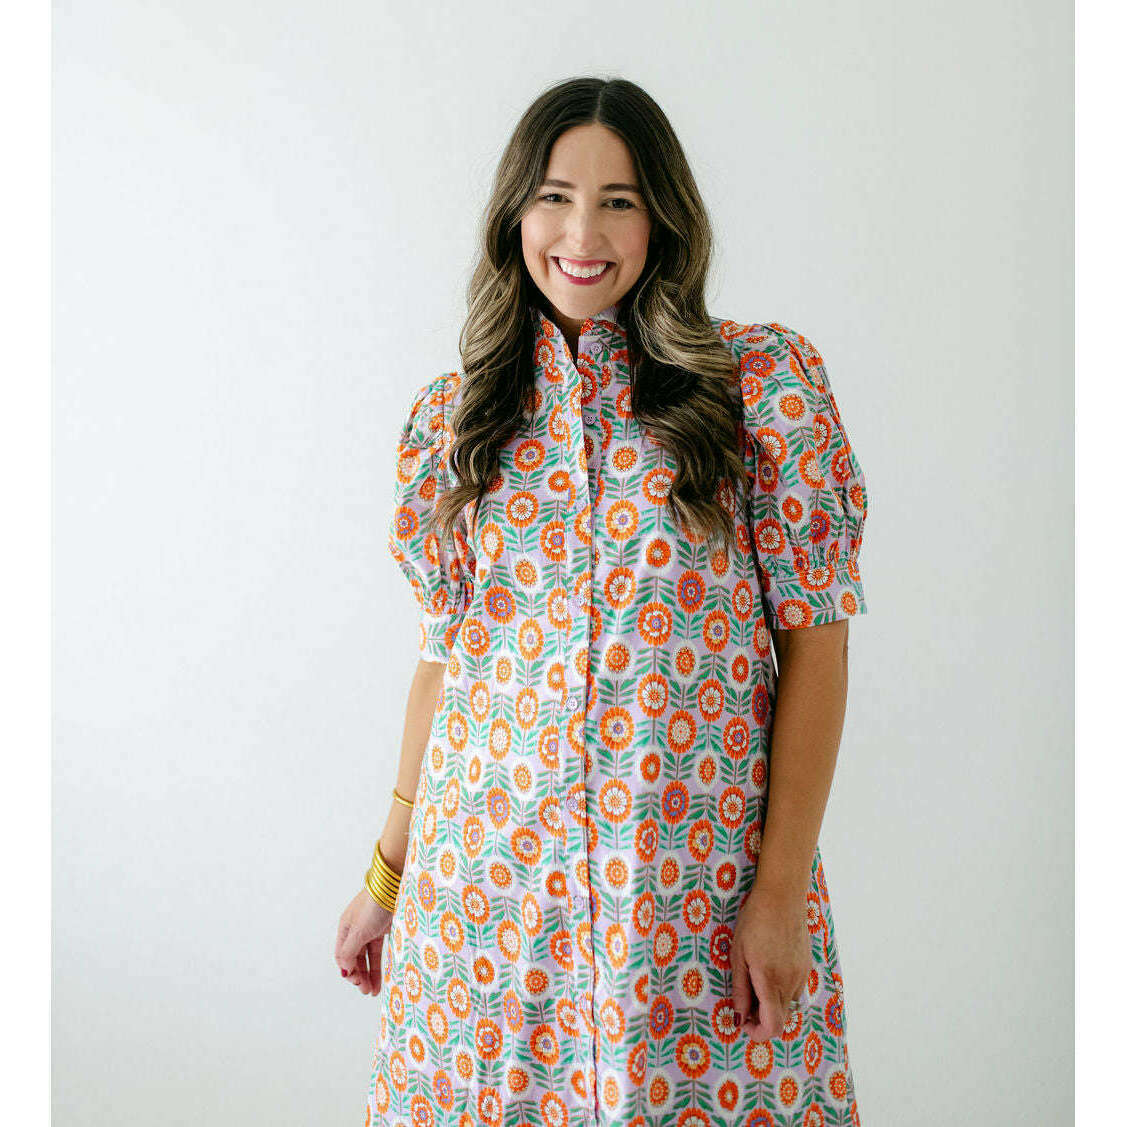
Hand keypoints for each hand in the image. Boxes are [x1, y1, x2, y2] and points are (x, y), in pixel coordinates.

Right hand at [336, 888, 393, 995]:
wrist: (395, 886)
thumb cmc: (373, 906)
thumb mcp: (358, 932)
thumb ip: (349, 952)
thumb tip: (344, 970)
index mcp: (346, 928)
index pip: (342, 956)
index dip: (348, 971)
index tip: (357, 983)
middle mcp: (357, 929)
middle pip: (355, 957)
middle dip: (359, 976)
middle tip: (367, 991)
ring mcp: (372, 928)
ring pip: (368, 955)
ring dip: (370, 973)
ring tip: (374, 991)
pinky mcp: (386, 927)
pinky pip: (380, 950)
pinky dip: (380, 963)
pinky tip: (383, 976)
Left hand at [730, 881, 811, 1040]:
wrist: (782, 896)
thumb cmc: (753, 922)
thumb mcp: (738, 954)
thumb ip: (740, 989)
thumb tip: (739, 1017)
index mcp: (770, 981)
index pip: (772, 1026)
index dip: (757, 1033)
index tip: (743, 1022)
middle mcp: (791, 983)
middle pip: (781, 1019)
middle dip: (761, 1018)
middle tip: (744, 1002)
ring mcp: (802, 975)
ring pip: (788, 1004)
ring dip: (771, 1002)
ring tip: (755, 978)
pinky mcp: (807, 966)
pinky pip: (795, 988)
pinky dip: (781, 989)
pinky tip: (769, 965)